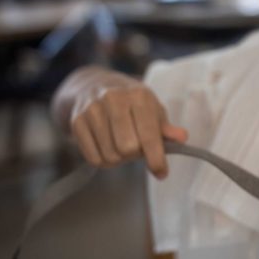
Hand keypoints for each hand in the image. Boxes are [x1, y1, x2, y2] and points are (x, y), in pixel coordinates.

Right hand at [69, 72, 187, 178]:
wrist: (94, 85)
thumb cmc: (132, 103)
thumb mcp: (153, 110)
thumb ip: (166, 128)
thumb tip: (182, 138)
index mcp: (138, 95)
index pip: (148, 134)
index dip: (156, 158)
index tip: (161, 173)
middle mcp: (114, 98)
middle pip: (128, 149)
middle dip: (135, 155)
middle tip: (136, 148)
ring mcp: (92, 109)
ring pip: (110, 156)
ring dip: (119, 159)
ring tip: (121, 144)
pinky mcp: (76, 121)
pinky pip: (93, 158)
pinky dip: (103, 160)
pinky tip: (107, 147)